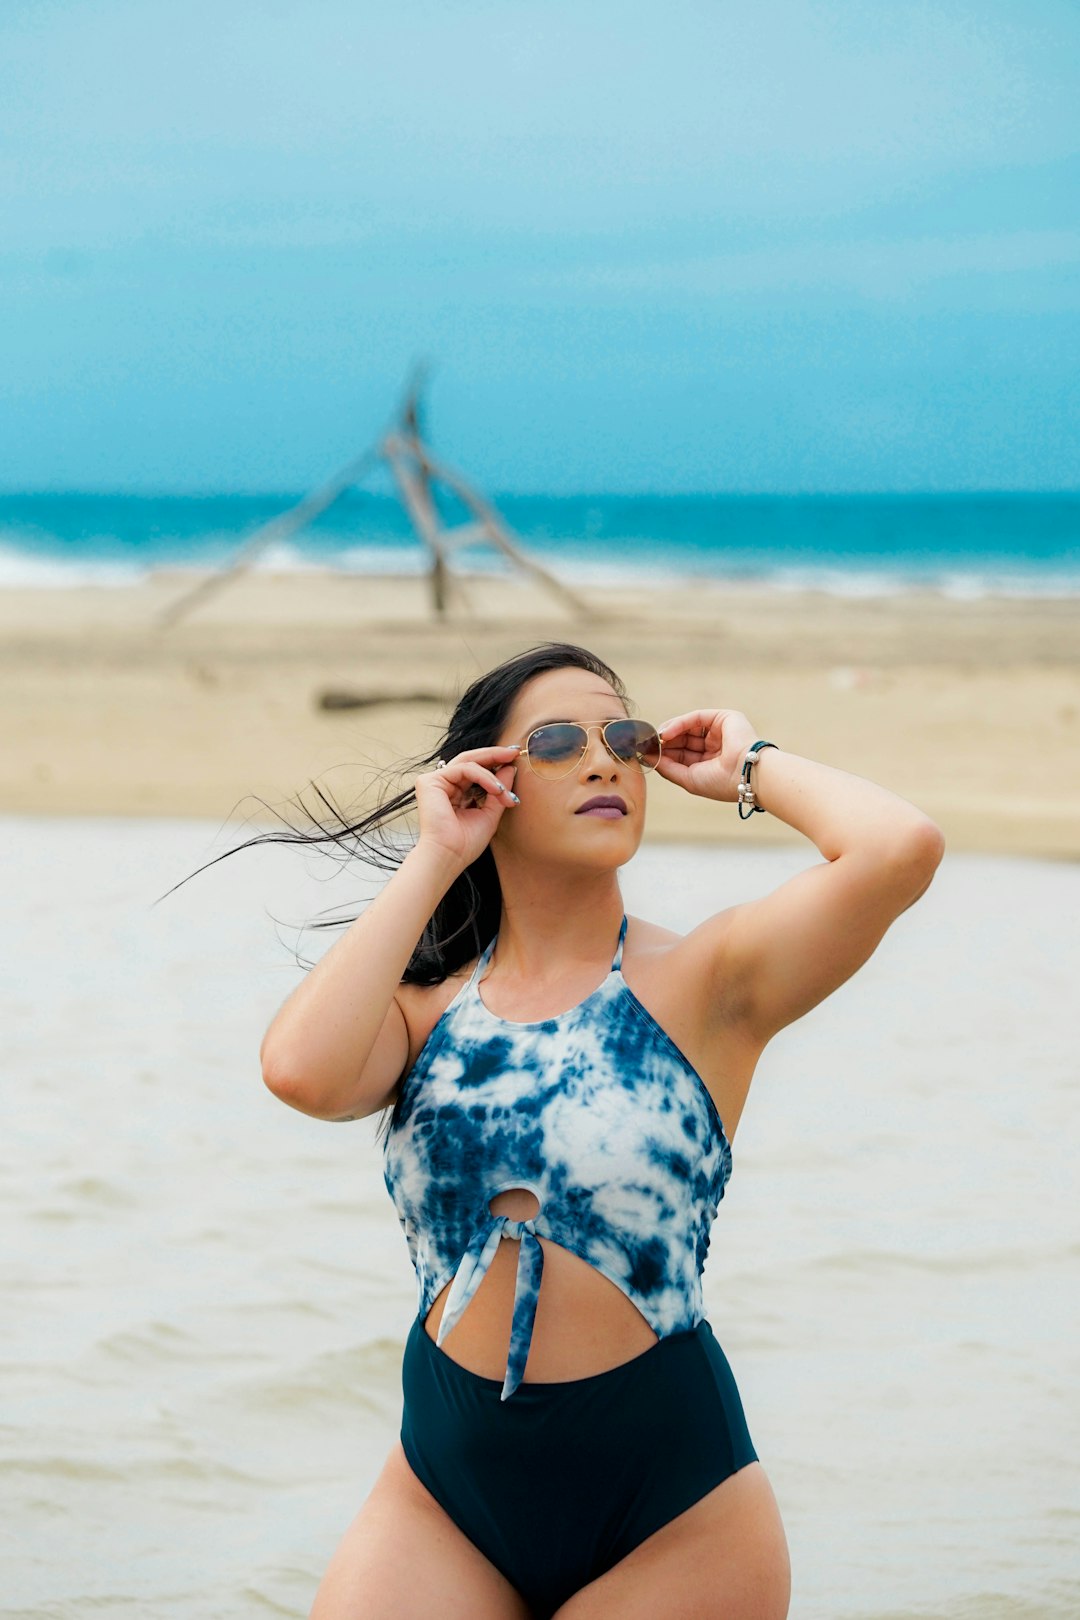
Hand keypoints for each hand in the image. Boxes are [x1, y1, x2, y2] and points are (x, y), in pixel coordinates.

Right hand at [414, 745, 520, 868]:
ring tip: (505, 790)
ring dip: (492, 772)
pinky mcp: (429, 781)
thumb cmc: (466, 844)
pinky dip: (483, 776)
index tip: (515, 759)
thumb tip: (510, 768)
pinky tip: (496, 790)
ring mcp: (435, 782)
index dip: (495, 762)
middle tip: (514, 752)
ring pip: (469, 762)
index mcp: (456, 792)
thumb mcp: (490, 814)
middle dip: (495, 755)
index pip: (476, 770)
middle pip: (471, 760)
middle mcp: (444, 785)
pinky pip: (464, 768)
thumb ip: (499, 791)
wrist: (449, 856)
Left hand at [656, 710, 758, 802]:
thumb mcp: (688, 778)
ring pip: (687, 727)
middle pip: (683, 739)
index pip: (682, 754)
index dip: (664, 753)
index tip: (645, 753)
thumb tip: (647, 758)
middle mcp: (716, 746)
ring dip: (668, 732)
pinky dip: (678, 724)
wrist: (746, 774)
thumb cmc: (721, 782)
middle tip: (646, 744)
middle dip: (664, 742)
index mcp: (711, 763)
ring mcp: (720, 731)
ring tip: (655, 739)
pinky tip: (666, 733)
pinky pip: (695, 718)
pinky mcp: (723, 718)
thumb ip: (668, 768)